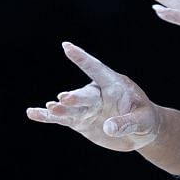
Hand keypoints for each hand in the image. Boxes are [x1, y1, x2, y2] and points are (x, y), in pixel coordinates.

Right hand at [26, 42, 161, 151]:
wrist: (141, 133)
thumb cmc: (146, 119)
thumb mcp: (143, 121)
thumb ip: (127, 122)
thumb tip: (108, 127)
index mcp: (115, 84)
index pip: (97, 69)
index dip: (82, 59)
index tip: (67, 46)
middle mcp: (98, 93)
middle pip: (84, 94)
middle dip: (75, 97)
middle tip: (64, 99)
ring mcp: (88, 107)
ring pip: (71, 107)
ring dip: (60, 109)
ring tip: (50, 109)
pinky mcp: (81, 121)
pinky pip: (62, 118)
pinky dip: (47, 116)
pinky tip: (32, 113)